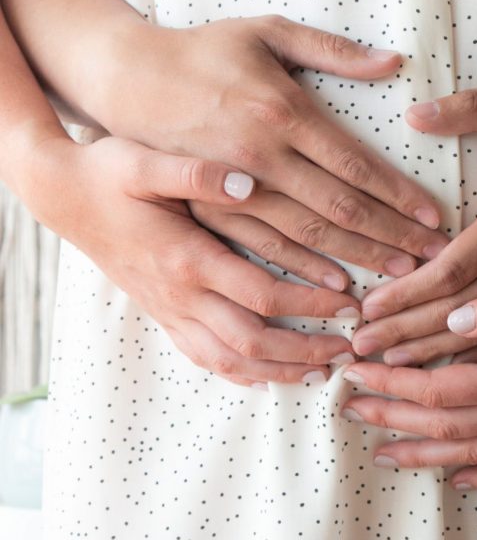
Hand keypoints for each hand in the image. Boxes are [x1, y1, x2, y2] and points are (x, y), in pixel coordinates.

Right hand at [28, 134, 358, 387]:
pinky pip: (204, 359)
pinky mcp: (163, 316)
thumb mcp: (145, 163)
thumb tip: (248, 182)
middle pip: (253, 341)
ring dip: (279, 371)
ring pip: (230, 361)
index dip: (311, 304)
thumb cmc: (107, 176)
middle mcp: (181, 296)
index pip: (263, 295)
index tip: (350, 303)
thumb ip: (196, 174)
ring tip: (320, 373)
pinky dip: (241, 373)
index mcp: (187, 258)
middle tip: (348, 351)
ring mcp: (170, 312)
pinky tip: (267, 376)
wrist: (62, 198)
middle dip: (305, 351)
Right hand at [90, 15, 448, 280]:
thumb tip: (394, 61)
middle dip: (393, 236)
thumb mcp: (266, 32)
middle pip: (341, 208)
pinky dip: (304, 270)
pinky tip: (338, 285)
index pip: (356, 165)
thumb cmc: (204, 50)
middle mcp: (263, 155)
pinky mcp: (212, 209)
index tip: (436, 218)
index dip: (399, 195)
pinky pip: (265, 248)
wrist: (126, 78)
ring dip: (358, 258)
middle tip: (434, 258)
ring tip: (400, 276)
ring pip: (308, 235)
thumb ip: (332, 49)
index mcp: (283, 111)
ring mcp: (235, 187)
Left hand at [340, 262, 476, 488]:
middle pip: (446, 424)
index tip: (356, 372)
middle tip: (349, 410)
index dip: (393, 382)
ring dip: (426, 452)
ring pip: (474, 452)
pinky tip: (462, 480)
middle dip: (394, 416)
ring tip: (385, 454)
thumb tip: (454, 318)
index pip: (438, 388)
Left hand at [351, 77, 476, 362]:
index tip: (365, 313)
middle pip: (460, 313)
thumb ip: (475, 107)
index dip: (403, 295)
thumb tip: (414, 113)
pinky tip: (461, 378)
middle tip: (359, 354)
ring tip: (394, 374)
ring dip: (440, 358)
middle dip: (406, 335)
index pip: (449, 270)